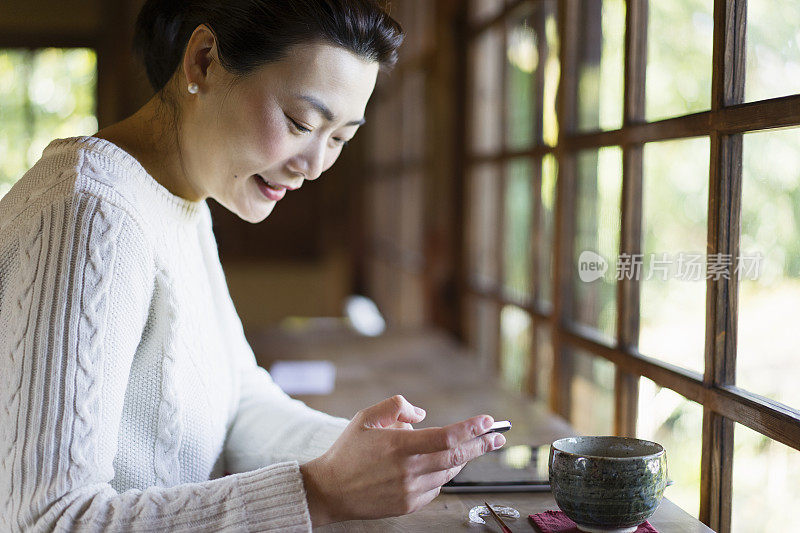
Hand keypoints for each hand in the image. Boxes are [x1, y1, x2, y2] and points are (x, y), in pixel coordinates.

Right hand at [299, 395, 505, 525]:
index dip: (470, 429)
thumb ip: (396, 407)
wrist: (330, 490)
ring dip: (461, 460)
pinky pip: (436, 488)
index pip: (446, 437)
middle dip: (481, 445)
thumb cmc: (348, 451)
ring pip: (448, 473)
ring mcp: (410, 490)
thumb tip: (423, 414)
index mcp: (399, 446)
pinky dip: (441, 475)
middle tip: (497, 437)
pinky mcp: (409, 504)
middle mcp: (408, 470)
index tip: (487, 421)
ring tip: (469, 448)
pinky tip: (437, 467)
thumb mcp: (366, 417)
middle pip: (457, 458)